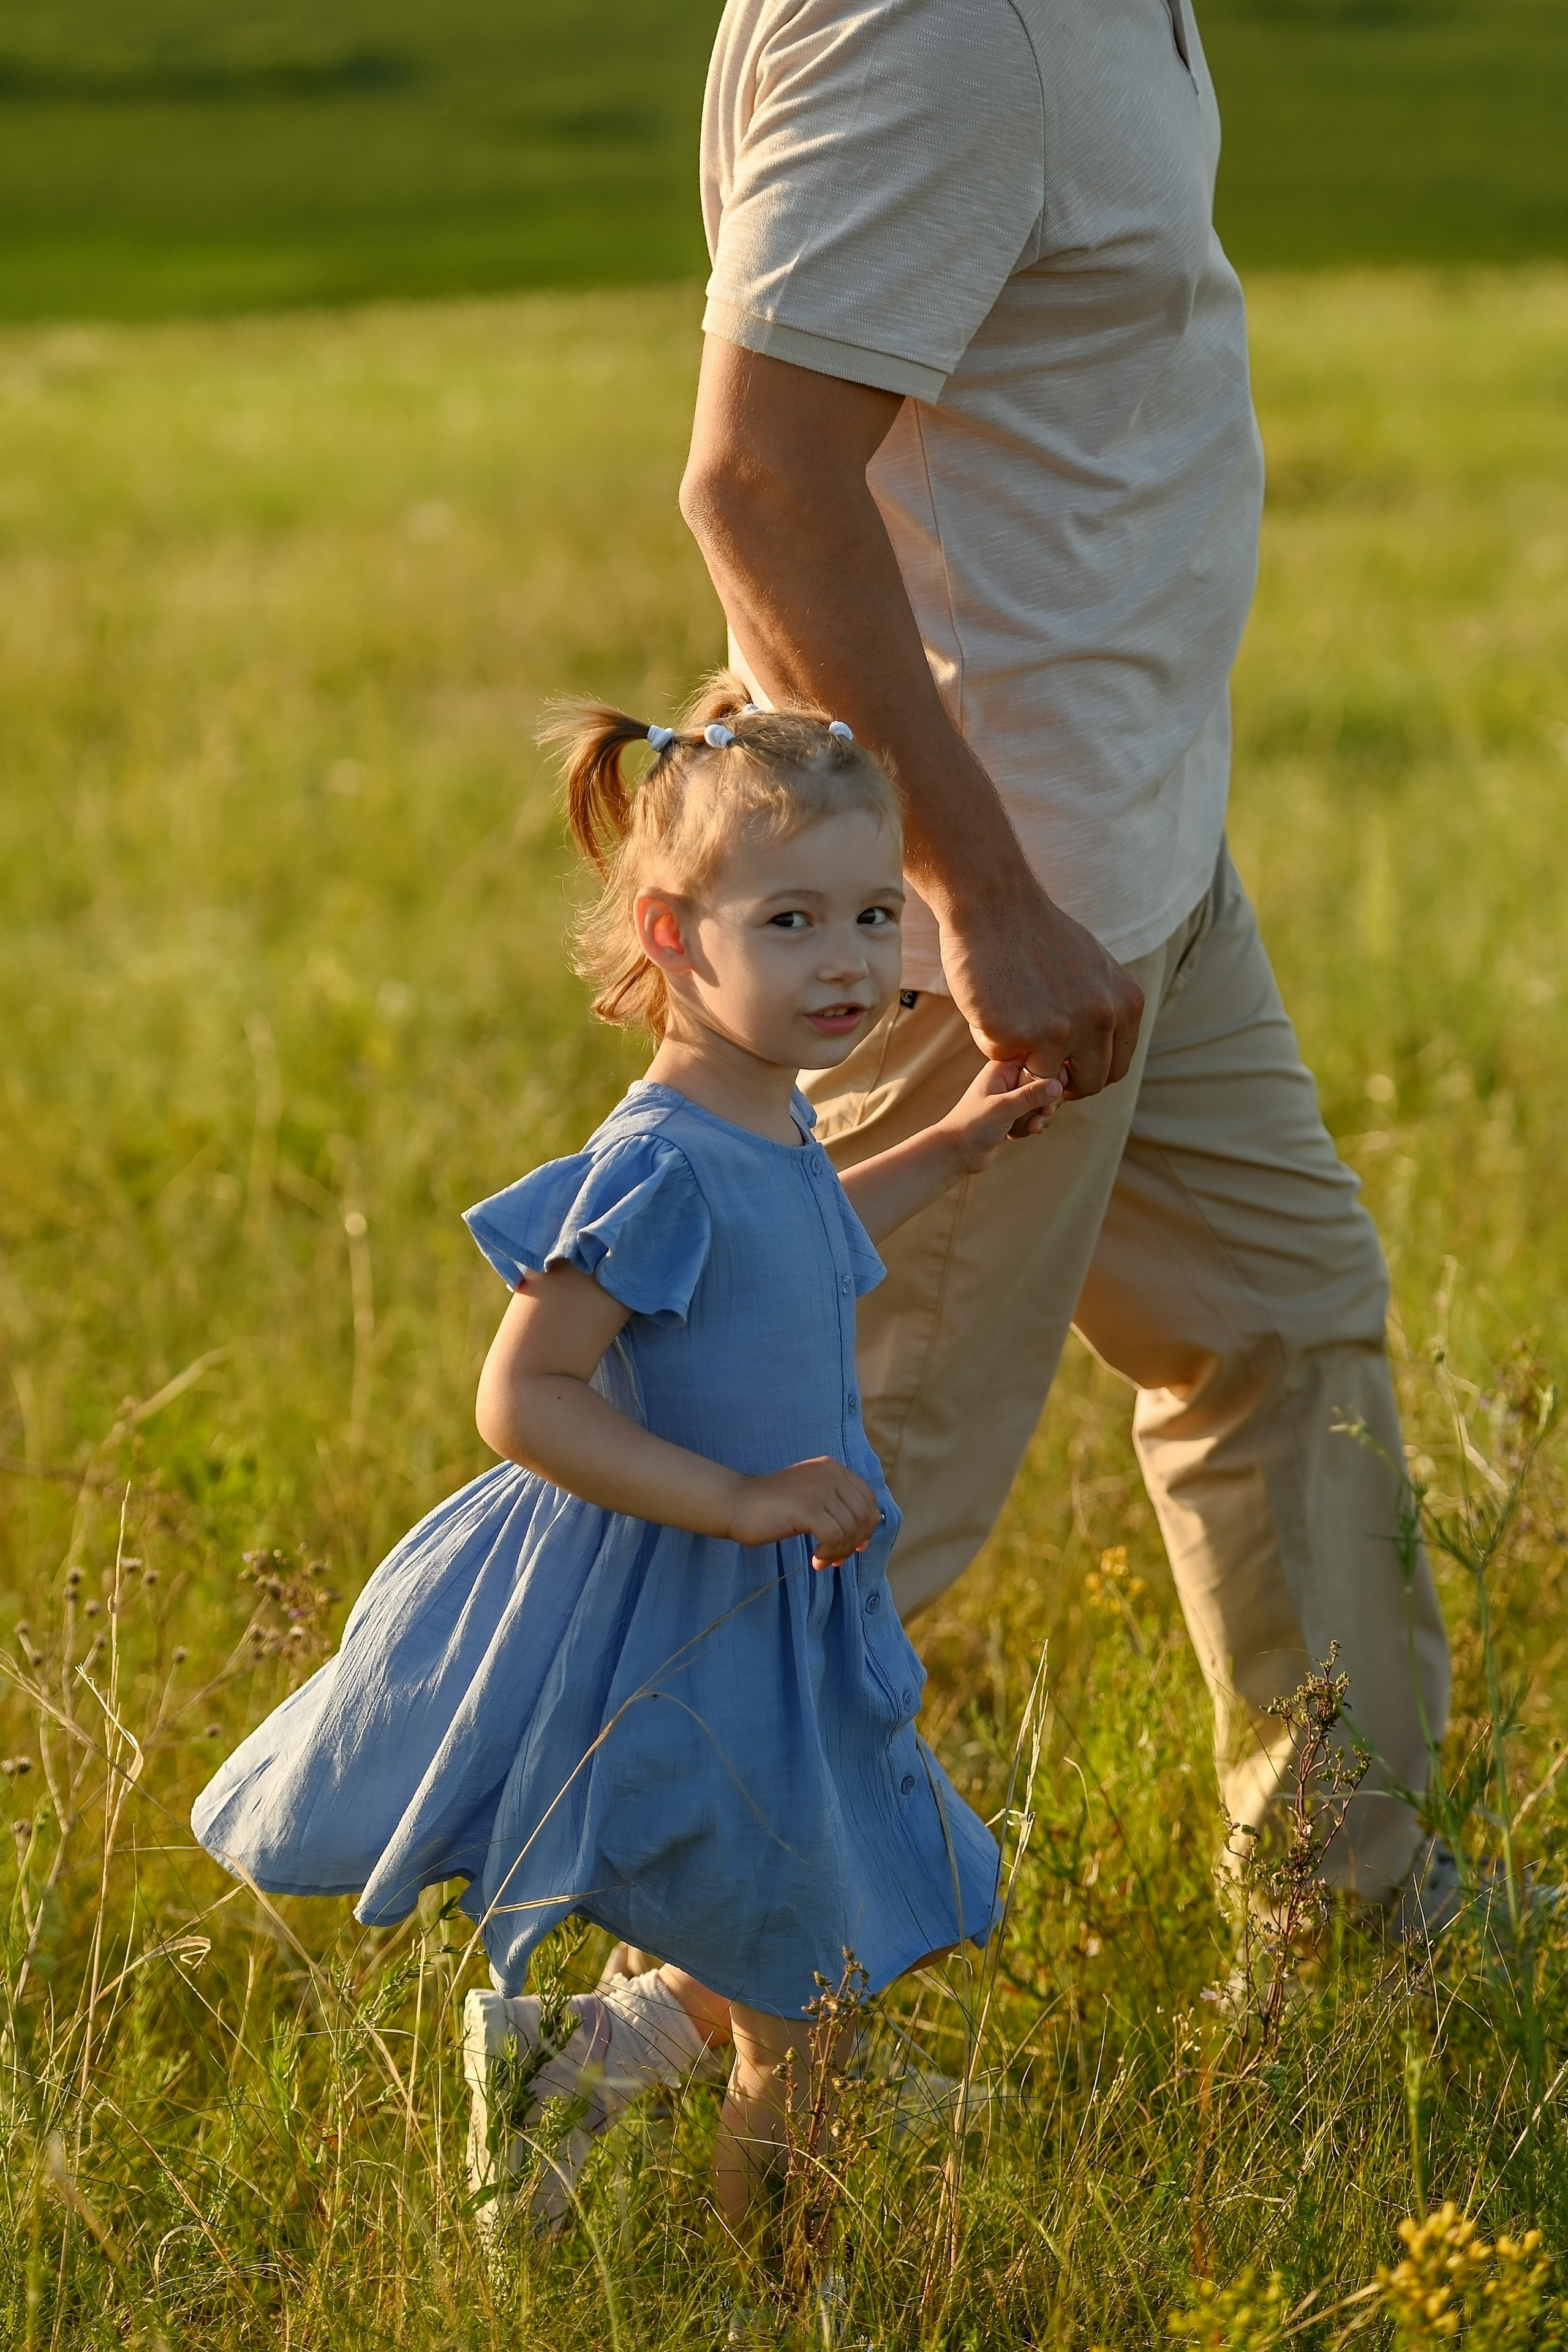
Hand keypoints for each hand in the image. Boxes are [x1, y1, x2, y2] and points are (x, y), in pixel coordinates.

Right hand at [728, 1456, 881, 1569]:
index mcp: (832, 1468)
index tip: (853, 1545)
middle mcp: (829, 1473)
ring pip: (850, 1529)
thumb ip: (837, 1509)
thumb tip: (865, 1538)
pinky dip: (829, 1553)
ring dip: (840, 1552)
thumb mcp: (811, 1499)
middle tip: (836, 1558)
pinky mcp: (807, 1507)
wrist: (735, 1503)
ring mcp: (818, 1489)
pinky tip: (815, 1559)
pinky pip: (834, 1537)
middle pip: (863, 1515)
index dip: (866, 1526)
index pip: (868, 1498)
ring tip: (822, 1560)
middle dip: (855, 1542)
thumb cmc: (771, 1507)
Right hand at [937, 871, 1144, 1099]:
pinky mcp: (1020, 1035)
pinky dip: (990, 1039)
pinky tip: (987, 1005)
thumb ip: (1101, 1008)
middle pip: (1089, 1083)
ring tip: (1006, 1025)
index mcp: (1125, 1003)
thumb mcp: (1092, 967)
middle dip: (1061, 1082)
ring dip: (1023, 1060)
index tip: (1062, 1065)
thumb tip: (1093, 1052)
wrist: (995, 901)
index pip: (1116, 1066)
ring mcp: (1062, 1030)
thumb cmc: (1035, 931)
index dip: (1086, 1073)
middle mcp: (1102, 1019)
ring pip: (1044, 1079)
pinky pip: (1002, 1058)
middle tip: (1033, 1060)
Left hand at [937, 1059, 1062, 1169]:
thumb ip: (1031, 1096)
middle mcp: (1009, 1078)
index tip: (1054, 1092)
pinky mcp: (1016, 1112)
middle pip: (1046, 1079)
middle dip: (1048, 1100)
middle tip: (1043, 1113)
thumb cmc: (972, 1125)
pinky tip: (1025, 1132)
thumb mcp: (1003, 1108)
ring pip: (1044, 1099)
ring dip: (1042, 1115)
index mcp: (1003, 1067)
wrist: (957, 1152)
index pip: (1038, 1057)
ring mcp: (1013, 1096)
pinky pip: (1037, 1113)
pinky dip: (1035, 1123)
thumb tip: (1058, 1084)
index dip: (1051, 1073)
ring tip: (1031, 1127)